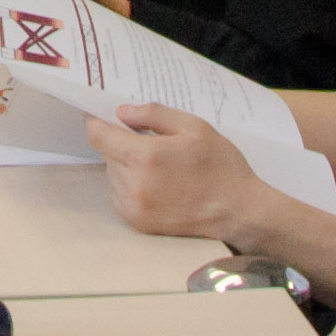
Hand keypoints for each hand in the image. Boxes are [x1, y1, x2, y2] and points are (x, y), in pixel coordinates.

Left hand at [87, 104, 275, 242]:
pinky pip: (119, 195)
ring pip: (112, 174)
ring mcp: (134, 207)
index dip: (96, 121)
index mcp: (145, 157)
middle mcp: (133, 184)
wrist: (239, 212)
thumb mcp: (194, 127)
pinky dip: (130, 185)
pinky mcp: (138, 223)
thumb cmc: (221, 167)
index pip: (98, 135)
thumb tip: (123, 112)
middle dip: (119, 142)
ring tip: (158, 165)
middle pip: (106, 154)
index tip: (101, 115)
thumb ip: (154, 114)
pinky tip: (157, 183)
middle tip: (144, 139)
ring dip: (124, 165)